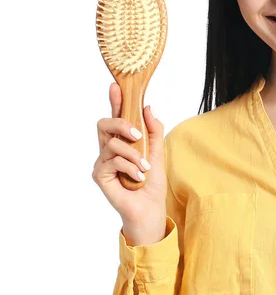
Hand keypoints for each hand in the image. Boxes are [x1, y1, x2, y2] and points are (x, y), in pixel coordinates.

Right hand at [92, 83, 166, 236]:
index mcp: (122, 141)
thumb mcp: (158, 153)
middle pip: (104, 124)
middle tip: (138, 134)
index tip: (116, 85)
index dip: (115, 101)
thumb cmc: (151, 183)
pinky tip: (138, 177)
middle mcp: (108, 149)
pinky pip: (112, 160)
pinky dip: (129, 167)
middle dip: (122, 123)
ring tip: (145, 168)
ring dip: (133, 154)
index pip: (116, 116)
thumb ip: (154, 131)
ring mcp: (102, 162)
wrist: (149, 209)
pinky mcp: (99, 175)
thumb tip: (148, 107)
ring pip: (111, 143)